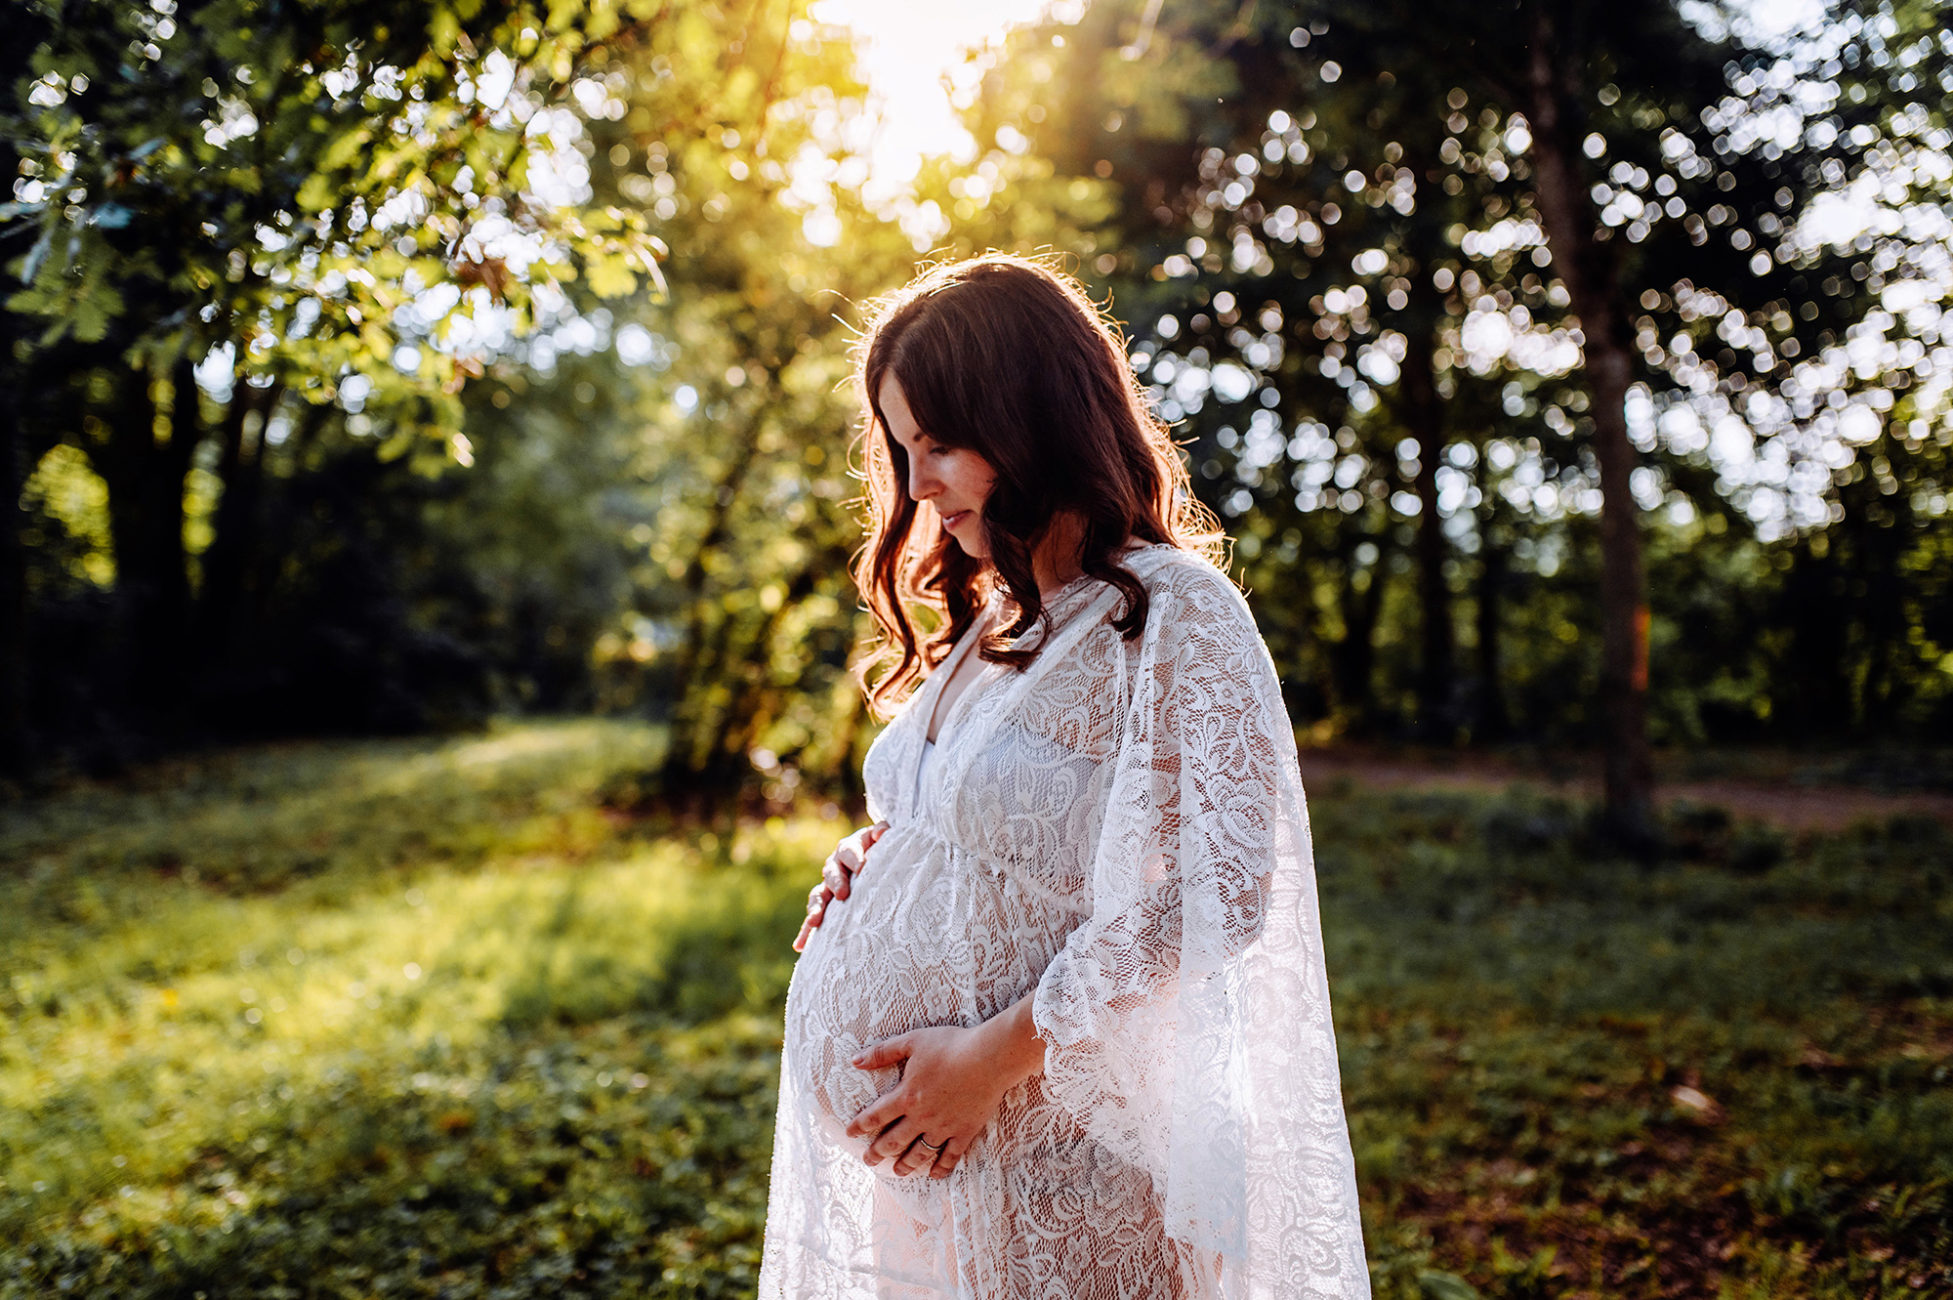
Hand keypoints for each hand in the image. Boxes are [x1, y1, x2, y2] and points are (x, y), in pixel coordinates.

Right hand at [792, 820, 888, 951]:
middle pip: (831, 873)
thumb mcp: (887, 839)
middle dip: (836, 883)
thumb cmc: (885, 850)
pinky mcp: (828, 906)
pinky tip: (800, 946)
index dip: (855, 858)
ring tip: (815, 921)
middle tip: (843, 894)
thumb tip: (883, 832)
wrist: (878, 862)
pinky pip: (814, 918)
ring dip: (816, 908)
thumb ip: (885, 833)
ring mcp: (829, 887)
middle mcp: (835, 866)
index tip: (863, 868)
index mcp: (849, 848)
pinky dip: (806, 932)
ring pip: (818, 896)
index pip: (849, 851)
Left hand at [845, 1025, 1004, 1178]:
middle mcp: (922, 1117)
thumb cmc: (950, 1045)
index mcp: (906, 1096)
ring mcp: (944, 1127)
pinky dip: (942, 1167)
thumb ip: (882, 1052)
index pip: (876, 1115)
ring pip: (920, 1152)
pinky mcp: (964, 1131)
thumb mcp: (912, 1041)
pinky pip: (951, 1155)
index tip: (849, 1133)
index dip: (860, 1125)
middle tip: (868, 1160)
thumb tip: (855, 1060)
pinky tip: (935, 1175)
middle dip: (878, 1152)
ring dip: (906, 1164)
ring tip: (897, 1172)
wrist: (988, 1057)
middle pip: (894, 1140)